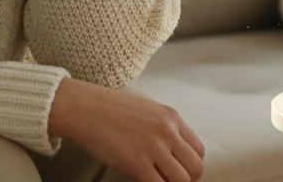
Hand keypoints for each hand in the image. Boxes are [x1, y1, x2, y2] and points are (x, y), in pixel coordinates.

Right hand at [49, 78, 205, 181]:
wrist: (84, 107)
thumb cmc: (108, 108)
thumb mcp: (146, 109)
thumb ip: (162, 128)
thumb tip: (170, 151)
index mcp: (171, 117)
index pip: (198, 150)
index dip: (192, 166)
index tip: (182, 172)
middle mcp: (168, 131)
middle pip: (196, 167)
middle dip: (188, 181)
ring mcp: (154, 147)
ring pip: (182, 180)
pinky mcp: (137, 163)